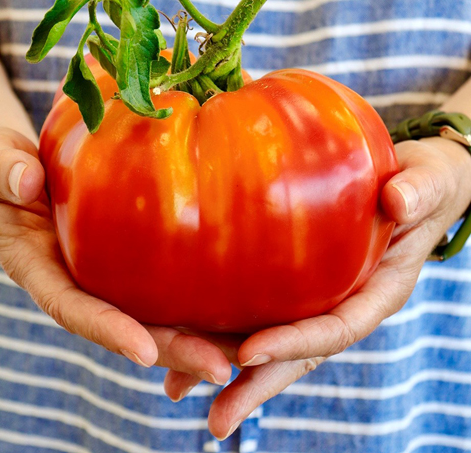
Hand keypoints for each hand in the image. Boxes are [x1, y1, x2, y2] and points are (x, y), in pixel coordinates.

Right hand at [0, 126, 233, 384]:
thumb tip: (27, 181)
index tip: (144, 351)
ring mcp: (103, 270)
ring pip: (151, 312)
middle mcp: (77, 278)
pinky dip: (196, 297)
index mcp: (39, 266)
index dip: (107, 330)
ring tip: (248, 351)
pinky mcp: (123, 255)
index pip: (72, 307)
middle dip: (171, 350)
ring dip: (197, 335)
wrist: (6, 167)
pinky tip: (238, 303)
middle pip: (126, 325)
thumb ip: (1, 170)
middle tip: (222, 369)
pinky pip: (161, 279)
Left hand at [163, 136, 470, 439]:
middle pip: (299, 354)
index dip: (296, 343)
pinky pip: (260, 309)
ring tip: (177, 387)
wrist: (410, 188)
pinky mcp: (298, 283)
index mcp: (378, 292)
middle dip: (257, 385)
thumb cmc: (421, 187)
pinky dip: (222, 327)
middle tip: (216, 420)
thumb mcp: (427, 185)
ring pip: (273, 339)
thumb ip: (418, 194)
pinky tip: (184, 338)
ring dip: (227, 365)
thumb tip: (401, 201)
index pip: (336, 329)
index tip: (249, 351)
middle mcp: (345, 305)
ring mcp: (320, 298)